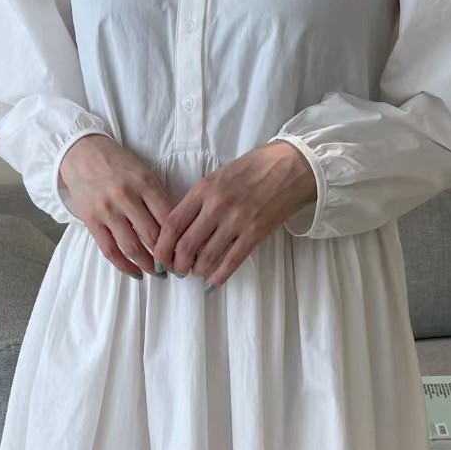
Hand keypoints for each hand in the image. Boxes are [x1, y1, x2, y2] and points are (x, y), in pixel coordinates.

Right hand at [59, 134, 174, 278]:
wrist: (82, 153)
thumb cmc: (118, 164)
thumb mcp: (144, 173)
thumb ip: (158, 198)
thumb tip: (177, 229)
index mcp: (145, 183)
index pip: (169, 218)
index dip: (181, 239)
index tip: (187, 251)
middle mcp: (126, 197)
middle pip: (153, 236)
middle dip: (167, 257)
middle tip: (176, 267)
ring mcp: (107, 211)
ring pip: (132, 247)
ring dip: (148, 266)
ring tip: (158, 273)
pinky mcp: (91, 221)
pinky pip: (110, 251)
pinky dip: (124, 266)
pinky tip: (136, 273)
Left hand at [152, 142, 317, 287]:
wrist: (292, 166)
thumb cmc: (254, 168)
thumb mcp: (218, 176)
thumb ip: (199, 200)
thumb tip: (182, 228)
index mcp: (203, 190)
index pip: (171, 225)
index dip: (161, 247)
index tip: (159, 258)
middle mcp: (216, 207)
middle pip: (184, 246)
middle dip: (176, 264)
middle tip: (177, 270)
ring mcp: (237, 221)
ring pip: (205, 257)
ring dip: (196, 271)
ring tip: (195, 272)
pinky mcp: (255, 233)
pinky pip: (231, 262)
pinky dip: (218, 276)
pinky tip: (212, 284)